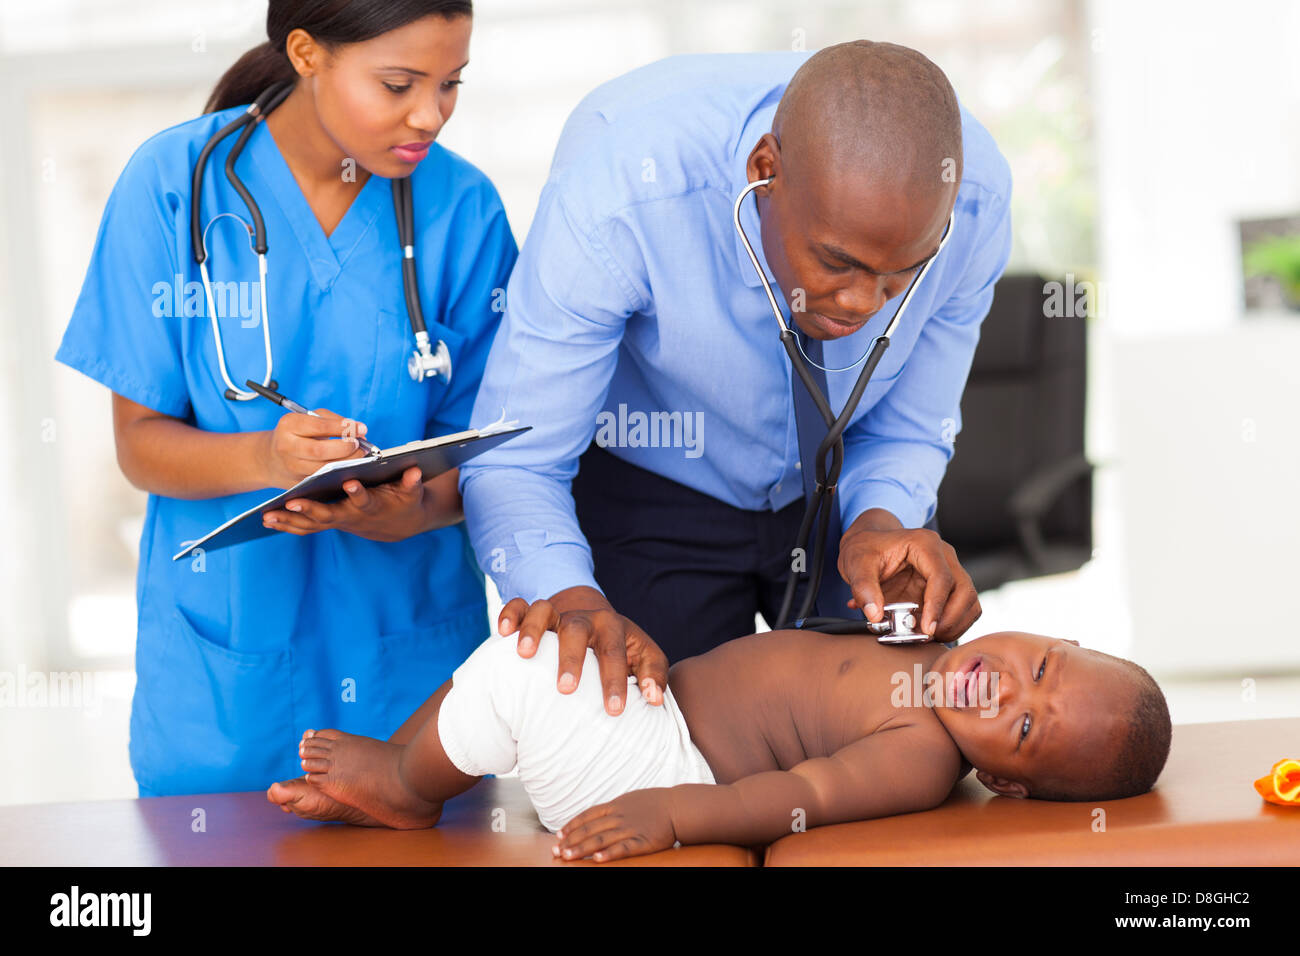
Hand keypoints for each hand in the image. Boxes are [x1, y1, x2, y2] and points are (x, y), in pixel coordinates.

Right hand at [260, 408, 367, 487]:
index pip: (319, 426)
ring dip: (346, 463)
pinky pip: (322, 479)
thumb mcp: (309, 419)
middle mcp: (287, 446)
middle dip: (345, 448)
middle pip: (319, 450)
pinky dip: (339, 474)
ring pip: (322, 468)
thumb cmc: (298, 434)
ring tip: (360, 456)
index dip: (343, 428)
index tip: (362, 428)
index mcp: (289, 424)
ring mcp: (291, 466)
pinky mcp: (297, 482)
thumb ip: (333, 420)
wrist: (271, 458)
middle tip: (360, 446)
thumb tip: (359, 431)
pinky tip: (351, 468)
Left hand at [263, 466, 435, 541]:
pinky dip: (288, 525)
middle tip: (291, 502)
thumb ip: (411, 483)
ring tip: (267, 516)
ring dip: (290, 521)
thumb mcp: (411, 493)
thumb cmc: (403, 503)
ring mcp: (338, 522)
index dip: (357, 492)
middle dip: (310, 509)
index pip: (364, 499)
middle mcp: (351, 517)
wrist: (396, 525)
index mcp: (371, 506)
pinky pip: (306, 528)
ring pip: (312, 525)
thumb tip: (415, 471)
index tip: (349, 481)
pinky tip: (269, 520)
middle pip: (328, 515)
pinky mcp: (329, 522)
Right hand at [497, 588, 668, 715]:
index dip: (614, 680)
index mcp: (612, 627)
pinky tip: (503, 633)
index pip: (613, 652)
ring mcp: (557, 615)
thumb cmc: (623, 649)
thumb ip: (653, 676)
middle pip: (576, 629)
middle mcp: (583, 618)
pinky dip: (509, 615)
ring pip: (543, 610)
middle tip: (566, 689)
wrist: (598, 622)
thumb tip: (655, 700)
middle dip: (570, 658)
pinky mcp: (534, 616)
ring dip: (534, 630)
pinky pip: (518, 606)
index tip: (614, 710)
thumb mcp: (645, 657)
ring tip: (525, 655)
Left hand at [553, 789, 676, 862]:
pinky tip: (597, 859)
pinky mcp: (642, 841)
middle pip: (590, 829)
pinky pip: (623, 848)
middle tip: (557, 851)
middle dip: (571, 840)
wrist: (678, 807)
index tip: (559, 836)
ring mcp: (630, 829)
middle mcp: (619, 817)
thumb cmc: (654, 803)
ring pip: (601, 839)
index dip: (572, 826)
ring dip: (582, 849)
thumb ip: (613, 808)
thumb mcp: (630, 799)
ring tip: (568, 856)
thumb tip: (596, 816)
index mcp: (615, 806)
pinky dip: (609, 853)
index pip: (587, 816)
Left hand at [838, 509, 980, 641]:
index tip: (926, 629)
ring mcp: (949, 571)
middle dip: (950, 619)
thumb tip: (875, 615)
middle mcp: (944, 556)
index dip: (937, 606)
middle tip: (928, 637)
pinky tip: (931, 633)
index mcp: (924, 544)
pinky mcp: (947, 587)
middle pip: (964, 590)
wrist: (869, 544)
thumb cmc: (865, 550)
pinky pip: (963, 608)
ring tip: (929, 637)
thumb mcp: (856, 564)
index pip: (942, 577)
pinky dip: (952, 625)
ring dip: (954, 624)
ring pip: (969, 601)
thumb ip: (863, 588)